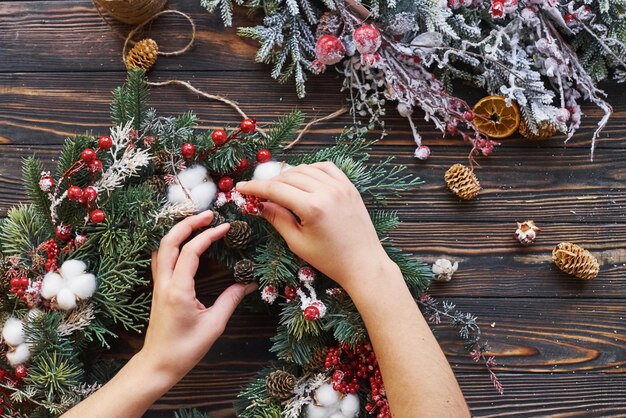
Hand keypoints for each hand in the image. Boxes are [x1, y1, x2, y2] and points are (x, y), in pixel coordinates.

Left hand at [139, 211, 256, 384]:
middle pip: (169, 241)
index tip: (226, 227)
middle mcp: (164, 283)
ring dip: (178, 231)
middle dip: (188, 223)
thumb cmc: (185, 349)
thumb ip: (231, 299)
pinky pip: (161, 258)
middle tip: (209, 214)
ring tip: (198, 223)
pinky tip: (184, 243)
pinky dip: (172, 244)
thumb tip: (250, 283)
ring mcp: (158, 285)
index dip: (208, 235)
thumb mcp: (214, 325)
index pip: (191, 251)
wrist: (158, 365)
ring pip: (162, 247)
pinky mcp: (158, 289)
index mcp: (178, 290)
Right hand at [236, 162, 395, 291]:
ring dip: (288, 175)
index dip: (254, 187)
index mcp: (313, 207)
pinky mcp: (349, 186)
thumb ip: (277, 219)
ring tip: (279, 188)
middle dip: (270, 182)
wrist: (363, 263)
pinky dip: (310, 169)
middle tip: (258, 192)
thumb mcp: (297, 242)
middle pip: (289, 176)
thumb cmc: (329, 259)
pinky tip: (303, 178)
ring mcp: (341, 186)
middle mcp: (327, 191)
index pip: (275, 189)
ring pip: (306, 168)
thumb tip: (258, 204)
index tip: (240, 188)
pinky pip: (325, 167)